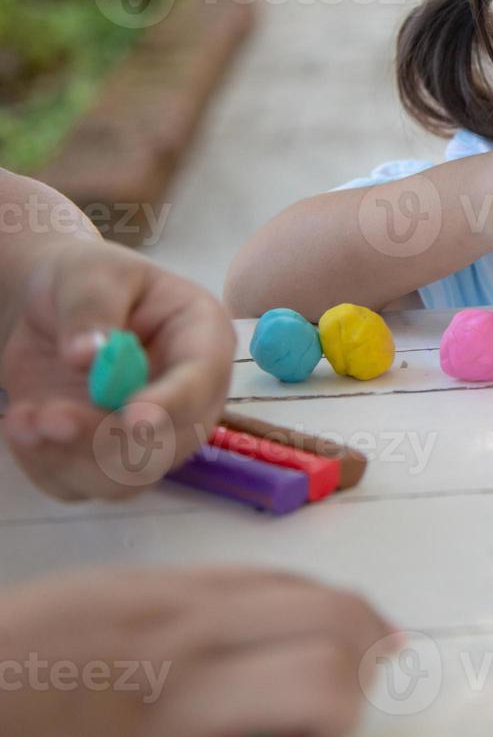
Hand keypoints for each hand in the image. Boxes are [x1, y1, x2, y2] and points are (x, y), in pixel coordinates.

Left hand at [0, 566, 395, 736]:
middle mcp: (179, 634)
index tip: (346, 729)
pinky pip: (234, 573)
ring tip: (351, 649)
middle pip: (327, 614)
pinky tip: (274, 629)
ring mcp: (156, 594)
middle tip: (374, 685)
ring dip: (334, 615)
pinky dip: (276, 599)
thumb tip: (296, 720)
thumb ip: (226, 731)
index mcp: (174, 702)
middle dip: (369, 650)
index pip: (319, 680)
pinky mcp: (132, 577)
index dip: (353, 710)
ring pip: (288, 582)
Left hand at [1, 239, 235, 501]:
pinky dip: (44, 465)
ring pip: (126, 479)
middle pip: (170, 445)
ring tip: (23, 417)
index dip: (173, 404)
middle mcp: (189, 398)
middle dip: (105, 441)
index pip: (202, 381)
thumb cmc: (87, 279)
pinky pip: (80, 486)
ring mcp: (150, 435)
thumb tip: (89, 354)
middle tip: (49, 417)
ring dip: (68, 458)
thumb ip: (92, 307)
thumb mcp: (90, 273)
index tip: (135, 419)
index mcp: (202, 341)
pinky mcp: (104, 457)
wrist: (52, 307)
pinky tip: (21, 422)